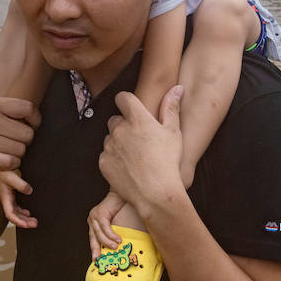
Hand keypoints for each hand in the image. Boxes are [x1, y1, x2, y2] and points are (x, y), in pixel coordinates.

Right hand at [0, 96, 39, 171]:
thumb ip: (1, 107)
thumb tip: (25, 112)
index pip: (27, 108)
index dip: (35, 118)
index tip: (32, 124)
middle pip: (27, 133)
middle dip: (25, 139)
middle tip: (16, 140)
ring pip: (21, 150)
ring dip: (18, 153)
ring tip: (8, 150)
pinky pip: (10, 162)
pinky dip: (11, 163)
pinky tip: (4, 160)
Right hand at [0, 168, 36, 228]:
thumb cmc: (0, 171)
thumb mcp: (11, 177)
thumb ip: (21, 185)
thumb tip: (29, 191)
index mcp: (5, 198)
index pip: (10, 215)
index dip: (18, 221)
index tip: (27, 225)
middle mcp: (6, 200)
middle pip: (14, 216)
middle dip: (24, 222)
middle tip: (34, 224)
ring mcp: (8, 198)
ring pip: (16, 212)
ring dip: (24, 218)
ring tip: (33, 221)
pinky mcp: (10, 195)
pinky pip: (16, 207)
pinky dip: (22, 212)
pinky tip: (28, 213)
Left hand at [87, 191, 127, 257]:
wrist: (121, 194)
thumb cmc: (120, 208)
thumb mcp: (115, 223)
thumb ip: (112, 233)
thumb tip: (117, 246)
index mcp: (94, 222)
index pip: (93, 238)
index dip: (94, 249)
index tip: (96, 259)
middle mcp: (92, 219)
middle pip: (93, 238)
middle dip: (96, 249)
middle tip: (99, 259)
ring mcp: (95, 216)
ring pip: (99, 234)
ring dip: (108, 242)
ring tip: (115, 247)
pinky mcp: (100, 213)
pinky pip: (105, 228)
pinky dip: (111, 235)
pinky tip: (117, 239)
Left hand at [98, 86, 185, 220]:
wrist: (155, 192)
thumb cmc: (168, 161)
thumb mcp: (174, 132)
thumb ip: (171, 107)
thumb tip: (176, 88)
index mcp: (137, 118)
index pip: (123, 98)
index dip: (126, 101)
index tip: (131, 107)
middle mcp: (120, 129)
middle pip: (115, 119)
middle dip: (124, 125)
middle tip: (138, 139)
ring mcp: (109, 146)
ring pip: (110, 138)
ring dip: (118, 142)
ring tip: (135, 156)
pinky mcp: (103, 162)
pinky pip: (106, 155)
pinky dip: (114, 159)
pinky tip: (128, 167)